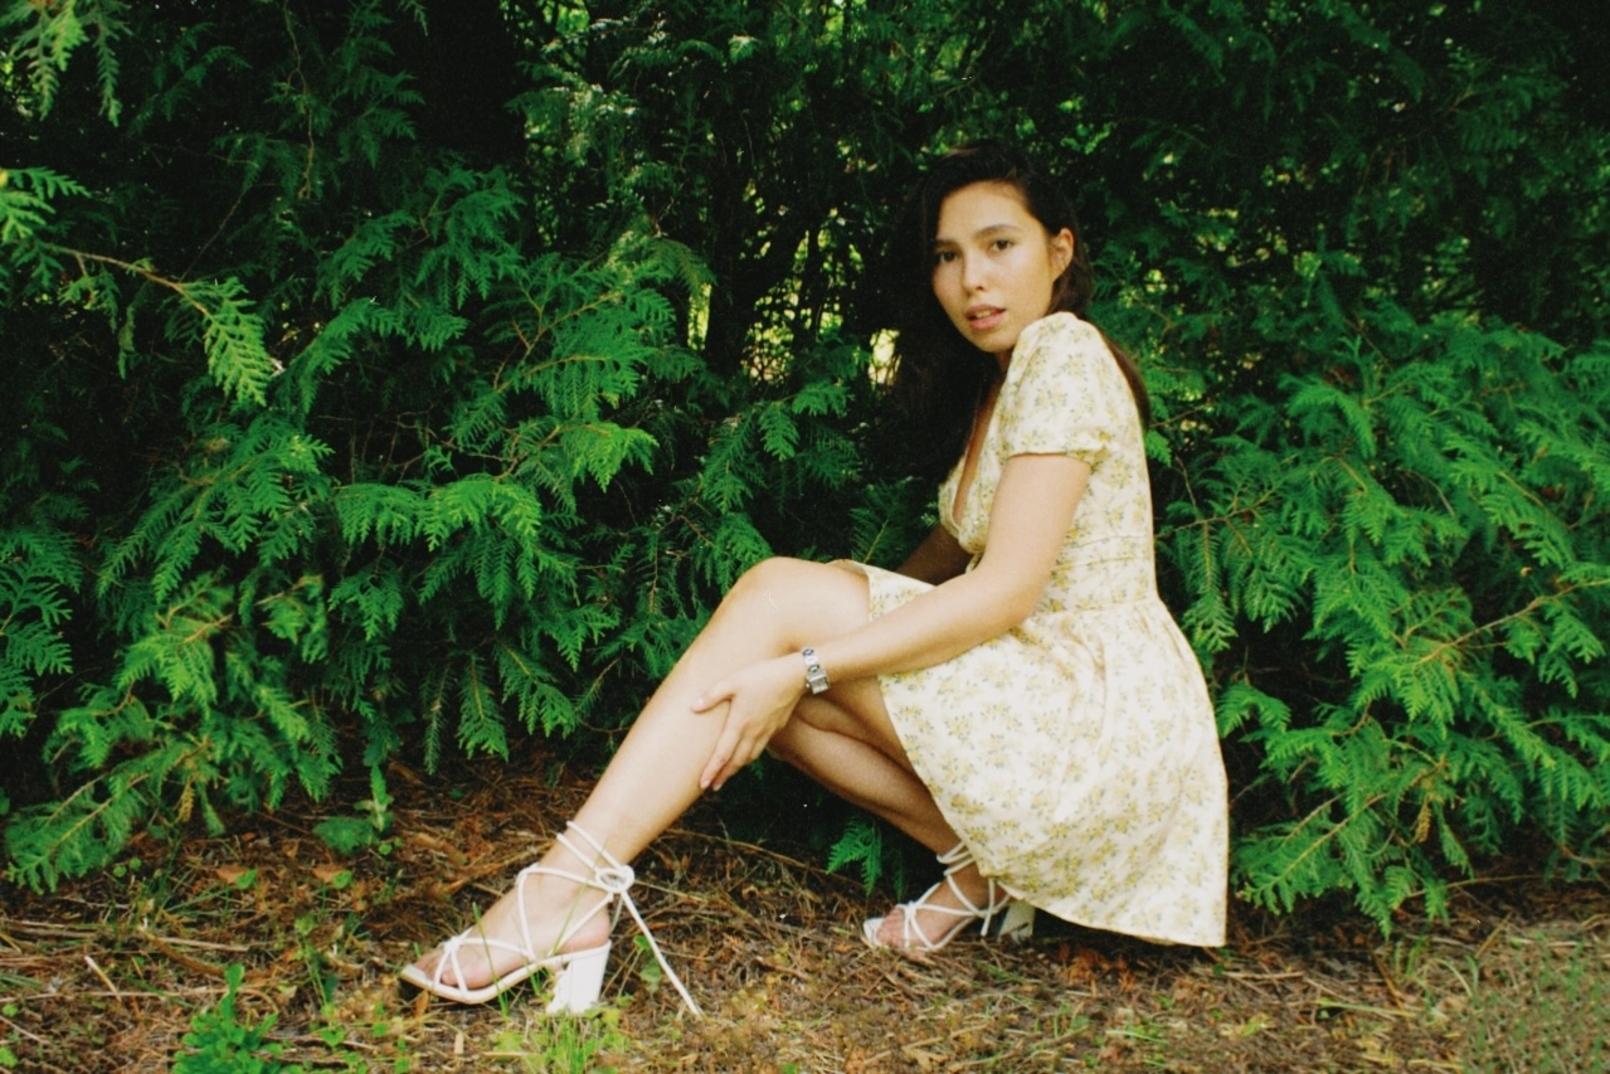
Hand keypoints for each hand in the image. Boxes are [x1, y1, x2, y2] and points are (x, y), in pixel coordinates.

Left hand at [691, 655, 806, 790]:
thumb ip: (712, 695)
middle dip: (724, 776)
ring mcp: (766, 731)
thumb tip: (693, 707)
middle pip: (736, 762)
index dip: (712, 771)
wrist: (794, 677)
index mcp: (740, 723)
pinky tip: (747, 754)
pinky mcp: (775, 728)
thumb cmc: (762, 676)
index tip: (703, 784)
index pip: (722, 754)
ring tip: (727, 774)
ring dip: (737, 768)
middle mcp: (753, 732)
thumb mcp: (733, 680)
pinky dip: (750, 756)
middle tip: (712, 786)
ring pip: (749, 757)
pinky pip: (760, 748)